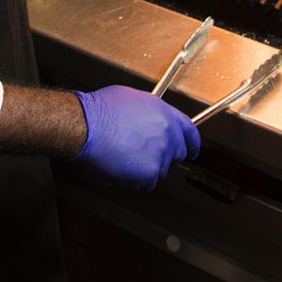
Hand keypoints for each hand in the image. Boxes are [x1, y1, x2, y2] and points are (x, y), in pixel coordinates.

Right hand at [71, 85, 200, 189]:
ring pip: (161, 170)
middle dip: (164, 156)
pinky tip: (123, 167)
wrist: (88, 126)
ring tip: (127, 157)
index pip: (190, 132)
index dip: (192, 143)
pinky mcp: (149, 173)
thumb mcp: (132, 98)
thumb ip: (150, 112)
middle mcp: (167, 134)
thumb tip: (150, 119)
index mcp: (165, 113)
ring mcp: (160, 155)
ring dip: (147, 167)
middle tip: (145, 154)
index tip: (192, 150)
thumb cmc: (102, 110)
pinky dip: (136, 180)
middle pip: (177, 154)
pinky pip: (147, 183)